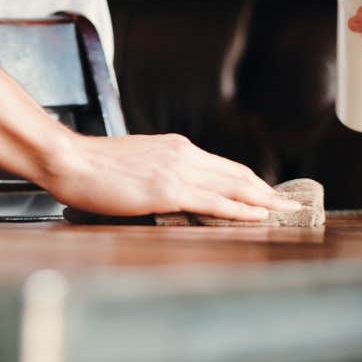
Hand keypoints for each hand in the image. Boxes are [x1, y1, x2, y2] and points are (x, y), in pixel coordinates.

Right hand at [38, 131, 301, 220]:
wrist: (69, 159)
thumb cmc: (92, 167)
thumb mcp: (134, 163)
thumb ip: (158, 171)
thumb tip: (173, 189)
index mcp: (175, 147)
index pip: (223, 166)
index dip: (250, 181)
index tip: (269, 192)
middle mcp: (183, 153)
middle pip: (237, 173)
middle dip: (267, 190)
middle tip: (292, 203)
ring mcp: (178, 170)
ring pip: (233, 185)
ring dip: (264, 199)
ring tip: (286, 211)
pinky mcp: (168, 189)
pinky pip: (214, 200)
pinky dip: (241, 208)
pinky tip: (259, 215)